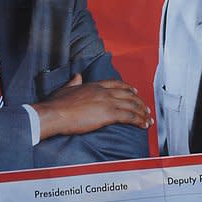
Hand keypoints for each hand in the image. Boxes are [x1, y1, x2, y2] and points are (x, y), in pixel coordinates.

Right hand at [33, 73, 152, 137]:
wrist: (54, 113)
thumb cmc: (57, 104)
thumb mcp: (66, 89)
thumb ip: (74, 82)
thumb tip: (77, 76)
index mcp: (94, 85)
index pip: (116, 84)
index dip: (128, 87)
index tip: (135, 91)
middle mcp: (103, 91)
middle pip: (128, 94)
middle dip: (139, 102)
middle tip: (146, 108)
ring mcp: (107, 102)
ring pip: (132, 105)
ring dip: (142, 113)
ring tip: (148, 119)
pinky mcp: (108, 114)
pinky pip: (129, 116)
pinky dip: (139, 120)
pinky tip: (143, 124)